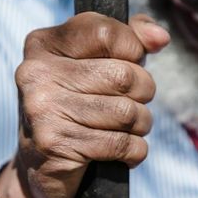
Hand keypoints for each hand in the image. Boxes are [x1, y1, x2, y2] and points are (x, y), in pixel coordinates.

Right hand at [0, 12, 168, 197]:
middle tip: (131, 102)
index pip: (107, 33)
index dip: (133, 49)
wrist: (42, 164)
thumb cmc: (81, 103)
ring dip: (141, 124)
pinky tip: (120, 151)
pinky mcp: (55, 145)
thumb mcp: (99, 61)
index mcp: (45, 44)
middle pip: (124, 76)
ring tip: (125, 128)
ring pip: (128, 112)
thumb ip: (131, 37)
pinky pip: (122, 144)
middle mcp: (37, 73)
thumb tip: (160, 36)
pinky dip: (134, 150)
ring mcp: (43, 109)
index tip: (130, 62)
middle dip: (143, 92)